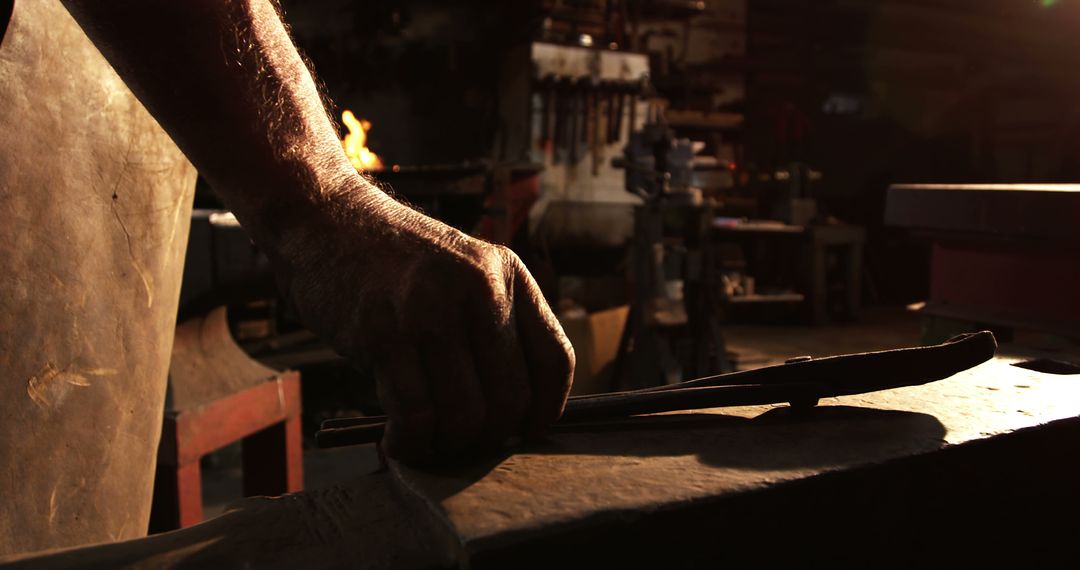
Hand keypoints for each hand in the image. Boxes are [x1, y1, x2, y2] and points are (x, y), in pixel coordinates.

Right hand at [278, 185, 574, 464]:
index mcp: (508, 273)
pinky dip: (410, 444)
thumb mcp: (463, 271)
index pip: (555, 360)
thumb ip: (494, 324)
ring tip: (427, 443)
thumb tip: (517, 413)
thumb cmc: (394, 264)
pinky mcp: (383, 333)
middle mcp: (479, 288)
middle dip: (488, 439)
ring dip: (446, 447)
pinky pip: (416, 416)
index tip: (523, 433)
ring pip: (465, 416)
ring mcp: (431, 309)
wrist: (324, 222)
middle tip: (461, 443)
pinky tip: (398, 441)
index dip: (544, 412)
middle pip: (511, 400)